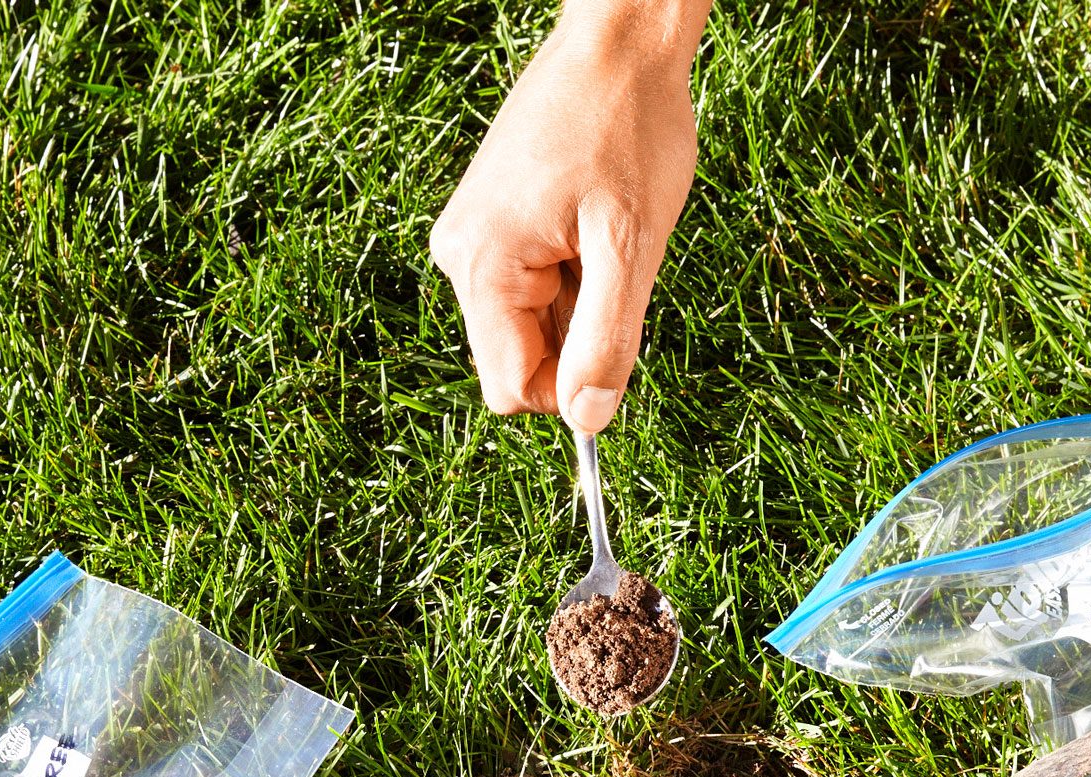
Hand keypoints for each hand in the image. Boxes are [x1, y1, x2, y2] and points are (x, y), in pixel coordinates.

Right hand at [427, 8, 704, 432]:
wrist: (618, 41)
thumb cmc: (627, 127)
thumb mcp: (631, 247)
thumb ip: (607, 340)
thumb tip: (589, 420)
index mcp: (482, 265)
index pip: (511, 389)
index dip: (570, 387)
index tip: (615, 340)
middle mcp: (460, 256)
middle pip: (520, 358)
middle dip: (578, 334)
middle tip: (613, 266)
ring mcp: (472, 237)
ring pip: (531, 325)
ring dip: (580, 301)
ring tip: (603, 233)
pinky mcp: (491, 224)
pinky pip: (531, 287)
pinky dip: (572, 274)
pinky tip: (592, 223)